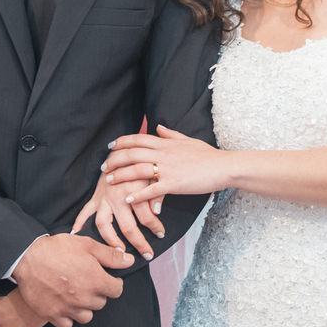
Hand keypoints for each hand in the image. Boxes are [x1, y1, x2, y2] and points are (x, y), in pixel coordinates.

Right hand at [11, 233, 131, 326]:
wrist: (27, 258)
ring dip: (85, 307)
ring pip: (87, 316)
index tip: (107, 277)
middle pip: (102, 303)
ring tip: (77, 295)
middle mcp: (85, 298)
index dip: (114, 282)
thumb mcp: (87, 245)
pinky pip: (68, 324)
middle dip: (98, 293)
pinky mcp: (53, 315)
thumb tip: (130, 261)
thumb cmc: (58, 248)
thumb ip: (110, 255)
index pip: (117, 290)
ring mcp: (69, 309)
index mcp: (96, 281)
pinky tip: (65, 304)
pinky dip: (68, 317)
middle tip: (87, 282)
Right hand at [71, 166, 164, 260]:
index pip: (147, 217)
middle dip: (139, 243)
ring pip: (104, 225)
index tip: (161, 234)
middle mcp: (117, 197)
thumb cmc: (139, 163)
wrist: (121, 150)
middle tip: (148, 254)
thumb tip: (157, 212)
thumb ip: (156, 193)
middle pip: (128, 227)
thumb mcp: (152, 175)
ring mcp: (104, 198)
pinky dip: (79, 222)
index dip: (156, 228)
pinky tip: (76, 233)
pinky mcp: (95, 197)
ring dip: (112, 241)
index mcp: (133, 190)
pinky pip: (85, 211)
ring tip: (120, 252)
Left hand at [101, 125, 229, 204]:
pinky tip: (128, 199)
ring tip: (109, 182)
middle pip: (132, 154)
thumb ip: (170, 134)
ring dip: (120, 176)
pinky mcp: (173, 184)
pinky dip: (137, 194)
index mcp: (165, 143)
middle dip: (114, 160)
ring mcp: (167, 169)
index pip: (137, 139)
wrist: (223, 167)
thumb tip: (158, 127)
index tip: (110, 147)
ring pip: (136, 170)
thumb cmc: (207, 155)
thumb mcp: (188, 140)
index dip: (121, 142)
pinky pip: (151, 189)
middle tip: (103, 167)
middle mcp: (163, 153)